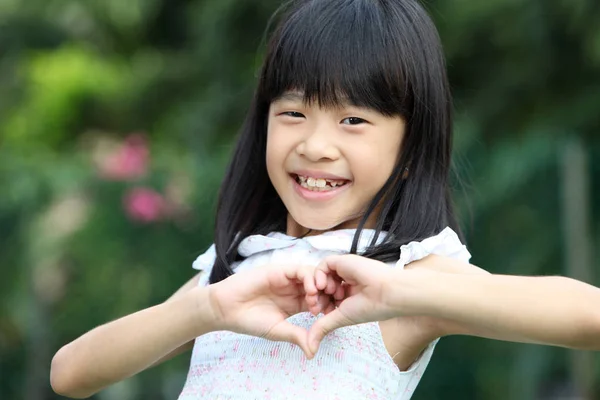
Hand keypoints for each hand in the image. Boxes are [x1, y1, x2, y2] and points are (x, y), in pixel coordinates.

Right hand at [207, 264, 331, 356]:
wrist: (227, 308)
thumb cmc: (249, 321)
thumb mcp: (278, 330)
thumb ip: (296, 336)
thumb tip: (313, 352)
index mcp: (296, 303)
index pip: (320, 300)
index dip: (328, 307)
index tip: (332, 317)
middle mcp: (294, 289)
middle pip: (320, 286)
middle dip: (329, 294)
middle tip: (330, 306)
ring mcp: (287, 278)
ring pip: (313, 275)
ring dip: (321, 285)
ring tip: (317, 300)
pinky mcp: (279, 270)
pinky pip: (300, 270)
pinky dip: (310, 278)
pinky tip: (311, 291)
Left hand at [305, 255, 402, 353]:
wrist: (386, 293)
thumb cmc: (368, 308)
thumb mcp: (340, 318)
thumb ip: (322, 327)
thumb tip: (309, 348)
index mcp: (346, 296)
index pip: (323, 298)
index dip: (317, 304)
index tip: (316, 313)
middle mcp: (343, 283)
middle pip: (319, 286)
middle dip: (315, 296)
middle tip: (315, 305)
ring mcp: (343, 272)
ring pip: (320, 275)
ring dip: (317, 286)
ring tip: (327, 294)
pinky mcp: (343, 262)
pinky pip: (324, 264)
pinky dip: (319, 274)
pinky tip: (324, 285)